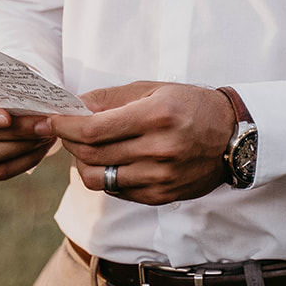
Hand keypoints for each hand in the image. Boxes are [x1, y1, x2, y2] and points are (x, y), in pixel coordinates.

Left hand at [38, 82, 236, 205]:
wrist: (233, 136)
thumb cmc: (190, 105)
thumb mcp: (153, 90)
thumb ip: (110, 99)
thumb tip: (73, 106)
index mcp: (155, 117)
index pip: (93, 130)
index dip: (65, 127)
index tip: (52, 120)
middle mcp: (158, 150)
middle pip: (92, 155)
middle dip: (69, 143)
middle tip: (65, 131)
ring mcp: (160, 177)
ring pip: (100, 179)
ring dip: (83, 163)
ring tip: (86, 148)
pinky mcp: (161, 196)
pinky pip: (118, 191)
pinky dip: (106, 176)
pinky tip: (110, 161)